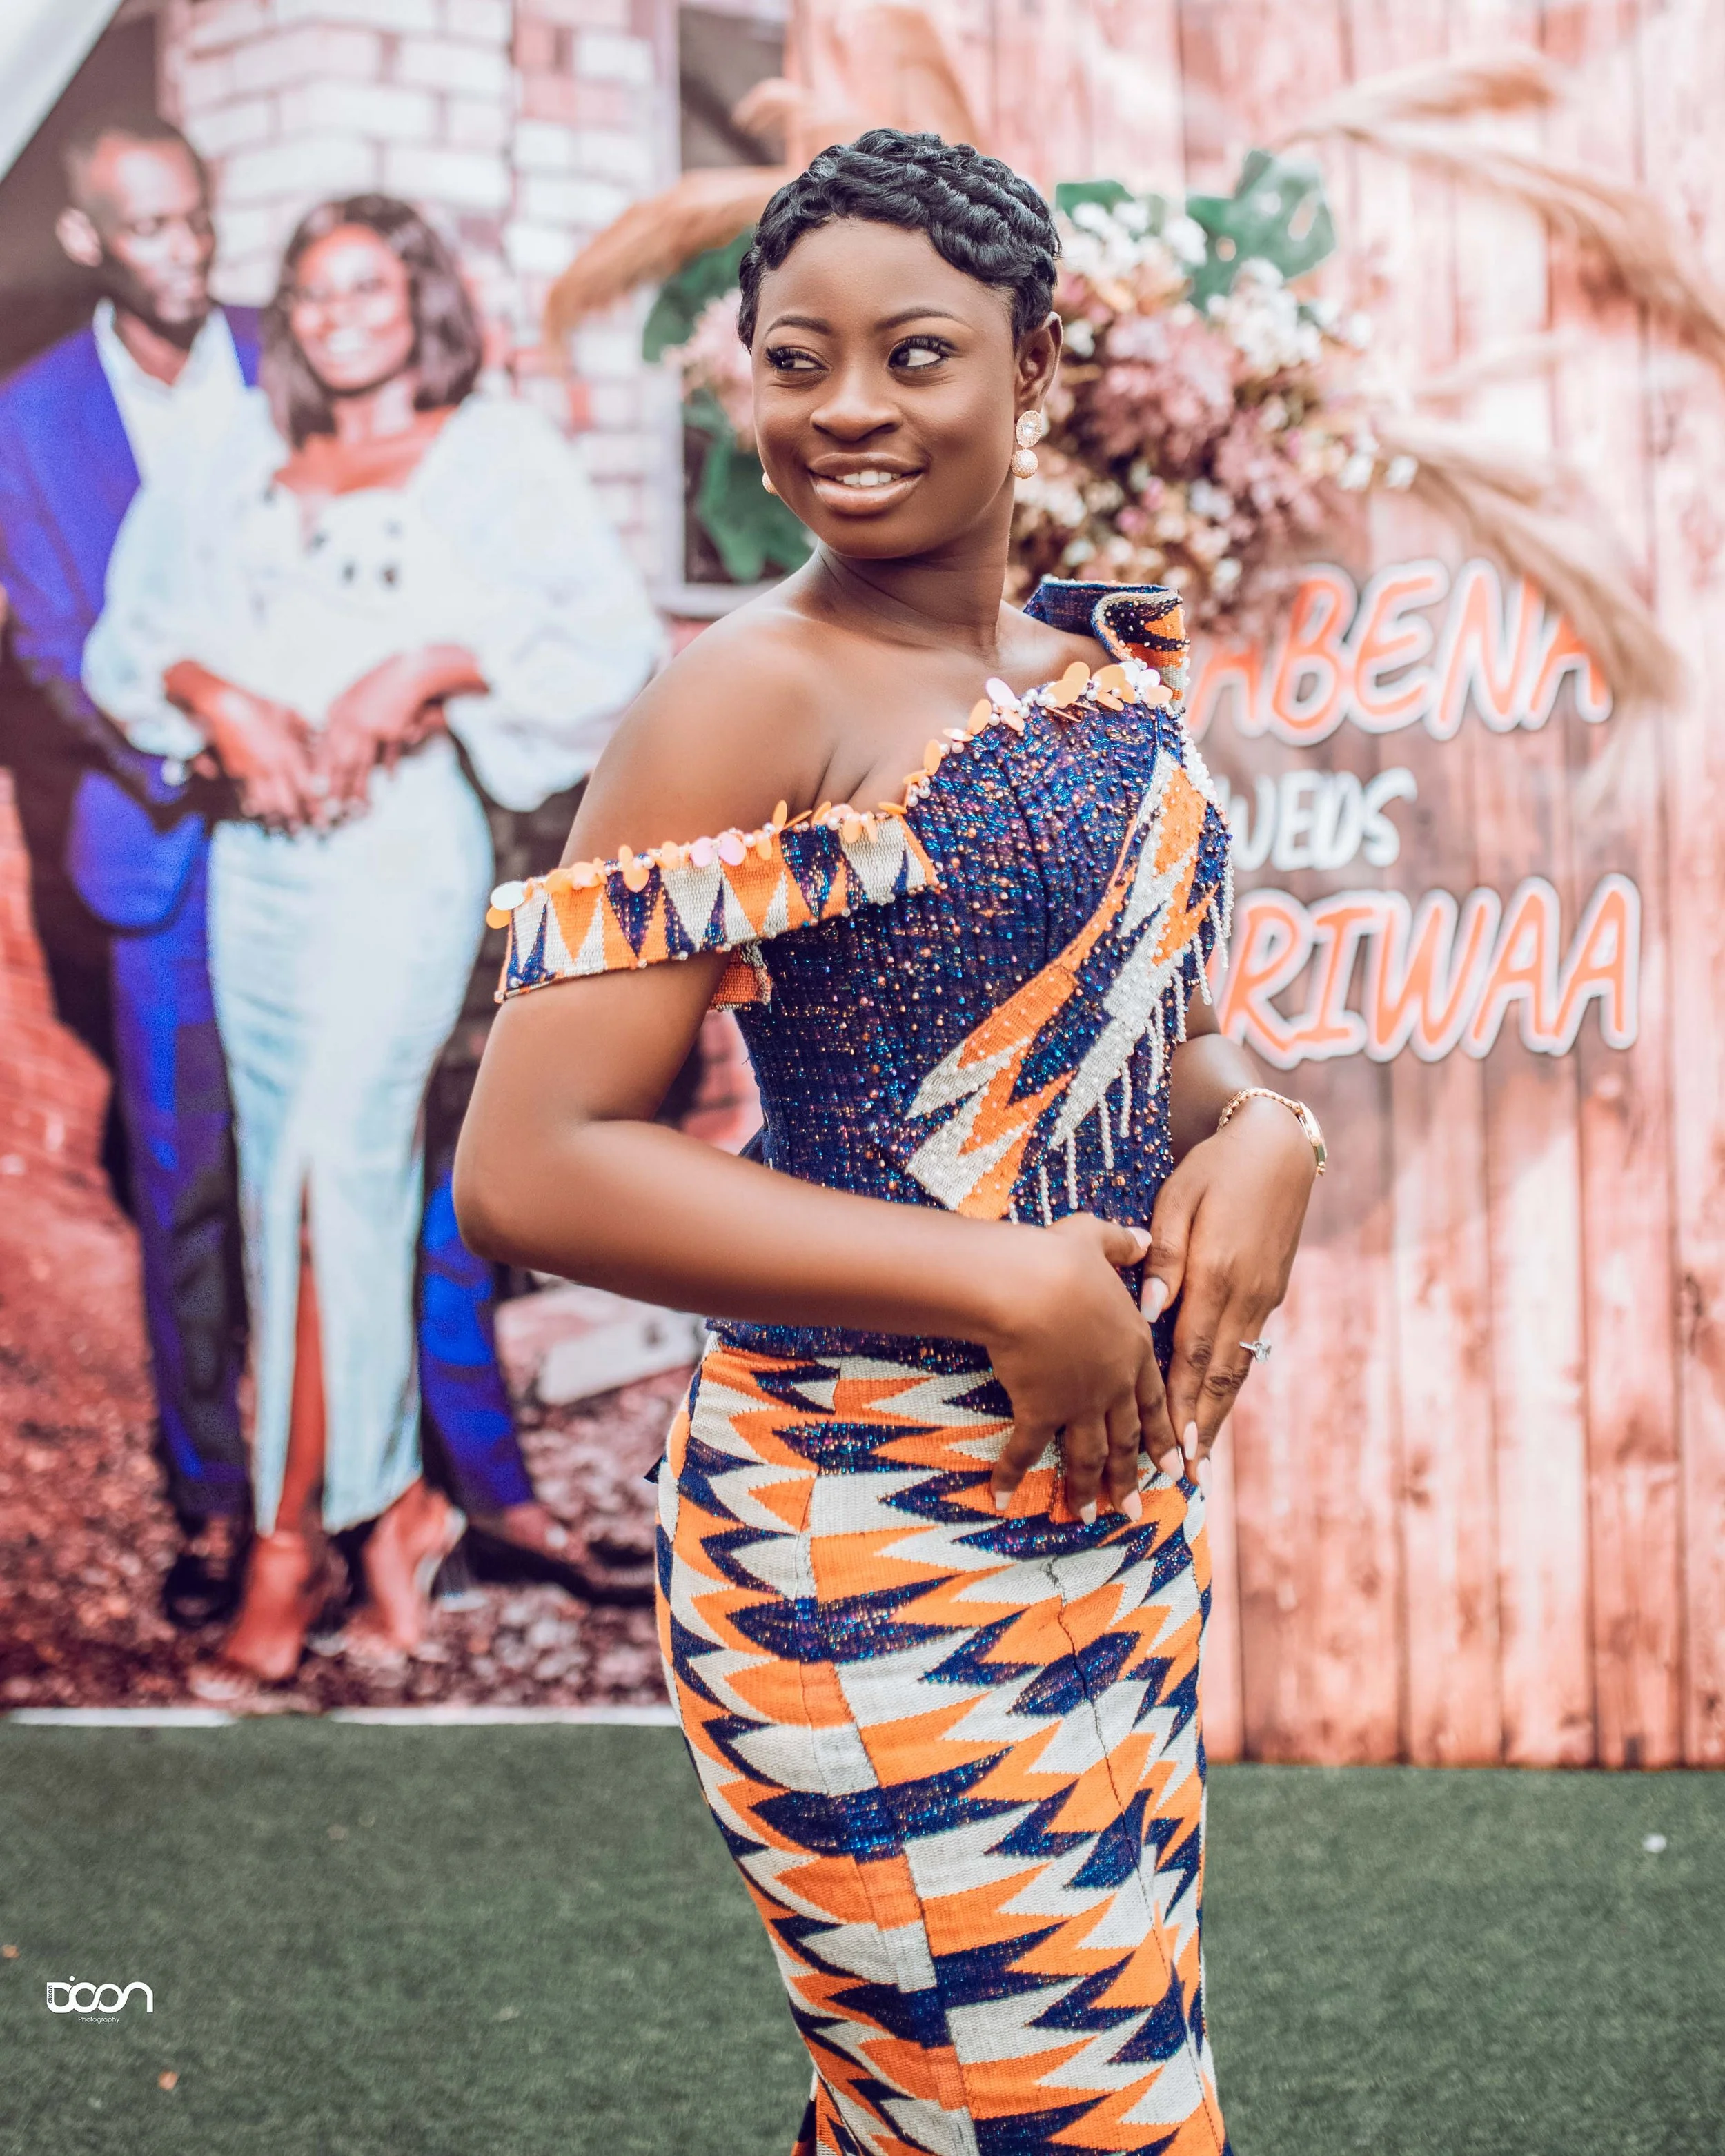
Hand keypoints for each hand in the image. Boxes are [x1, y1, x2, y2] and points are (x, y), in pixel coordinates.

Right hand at [195, 681, 317, 830]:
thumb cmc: (255, 704)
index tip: (326, 817)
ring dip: (278, 821)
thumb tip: (318, 735)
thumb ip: (303, 727)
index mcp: (288, 752)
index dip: (317, 805)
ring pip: (268, 804)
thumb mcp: (286, 712)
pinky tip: (259, 818)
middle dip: (300, 820)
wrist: (221, 703)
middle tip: (309, 834)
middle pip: (289, 801)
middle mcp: (273, 766)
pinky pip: (246, 795)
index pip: (307, 786)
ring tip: (286, 833)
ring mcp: (253, 771)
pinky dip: (254, 809)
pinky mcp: (235, 772)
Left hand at [316, 645, 482, 811]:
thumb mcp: (361, 699)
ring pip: (357, 762)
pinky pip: (387, 752)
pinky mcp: (387, 726)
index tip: (317, 793)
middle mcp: (346, 718)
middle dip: (332, 788)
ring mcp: (365, 723)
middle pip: (335, 760)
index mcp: (336, 710)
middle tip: (330, 810)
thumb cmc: (386, 684)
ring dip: (357, 788)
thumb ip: (348, 720)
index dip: (319, 773)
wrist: (411, 670)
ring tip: (358, 807)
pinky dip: (390, 767)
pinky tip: (391, 783)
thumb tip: (339, 745)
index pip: (322, 747)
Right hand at [981, 1213, 1177, 1522]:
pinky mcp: (1040, 1410)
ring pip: (1087, 1455)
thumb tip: (1143, 1238)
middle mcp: (1112, 1383)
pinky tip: (1002, 1501)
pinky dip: (1012, 1477)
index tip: (1175, 1464)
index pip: (1154, 1400)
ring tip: (1088, 1518)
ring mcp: (1078, 1402)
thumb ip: (1122, 1244)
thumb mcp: (1097, 1239)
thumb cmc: (1061, 1258)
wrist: (1032, 1287)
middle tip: (1134, 1509)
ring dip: (1088, 1489)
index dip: (1163, 1434)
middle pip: (1125, 1438)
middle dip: (1130, 1476)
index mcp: (1131, 1347)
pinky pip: (1025, 1451)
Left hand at [1142, 1098, 1317, 1475]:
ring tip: (1200, 1455)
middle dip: (1202, 1426)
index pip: (1195, 1352)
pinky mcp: (1270, 1292)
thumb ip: (1163, 1259)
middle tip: (1184, 1472)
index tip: (1170, 1445)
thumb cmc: (1213, 1169)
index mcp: (1218, 1273)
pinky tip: (1218, 1404)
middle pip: (1221, 1375)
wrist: (1275, 1148)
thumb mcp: (1179, 1201)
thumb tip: (1149, 1313)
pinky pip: (1247, 1349)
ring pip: (1239, 1368)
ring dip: (1219, 1413)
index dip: (1183, 1403)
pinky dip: (1232, 1383)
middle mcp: (1246, 1294)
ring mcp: (1263, 1297)